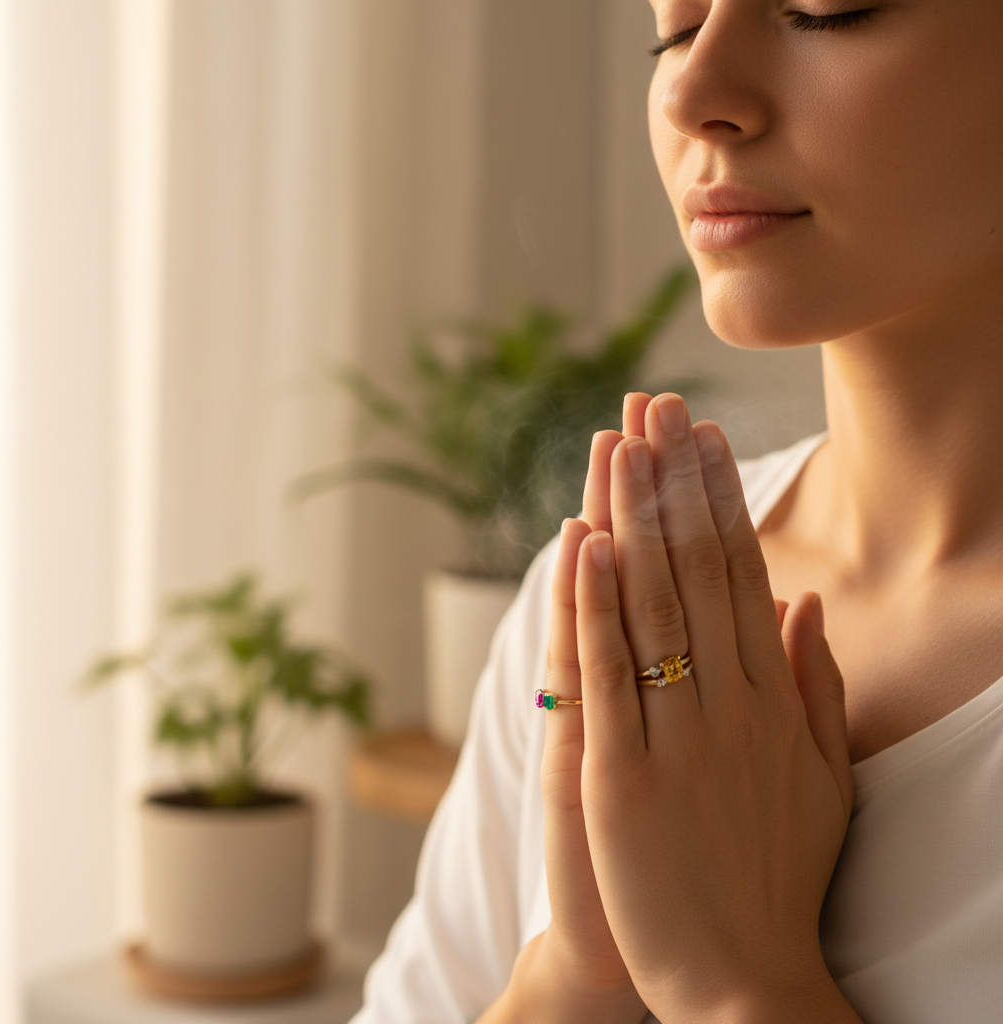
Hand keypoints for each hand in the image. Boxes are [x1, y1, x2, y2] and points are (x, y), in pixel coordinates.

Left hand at [570, 394, 857, 1021]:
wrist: (743, 982)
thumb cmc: (776, 877)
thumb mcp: (823, 781)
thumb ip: (815, 688)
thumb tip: (810, 604)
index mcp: (772, 703)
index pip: (742, 578)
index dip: (720, 504)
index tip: (705, 440)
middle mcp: (729, 708)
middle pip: (697, 574)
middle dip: (677, 485)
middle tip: (662, 407)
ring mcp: (673, 739)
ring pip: (652, 607)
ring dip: (635, 519)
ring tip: (622, 444)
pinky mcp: (619, 778)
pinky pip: (606, 675)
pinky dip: (596, 605)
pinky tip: (587, 543)